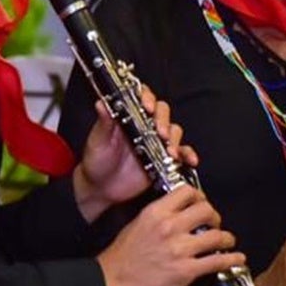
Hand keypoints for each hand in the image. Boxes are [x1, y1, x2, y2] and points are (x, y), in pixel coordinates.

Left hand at [75, 83, 196, 221]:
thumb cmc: (97, 161)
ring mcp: (156, 142)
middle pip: (162, 112)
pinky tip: (189, 160)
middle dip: (163, 120)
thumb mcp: (97, 141)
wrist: (102, 189)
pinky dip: (188, 154)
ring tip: (169, 151)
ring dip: (174, 138)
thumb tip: (101, 103)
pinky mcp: (163, 158)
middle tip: (159, 132)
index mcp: (128, 116)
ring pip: (173, 131)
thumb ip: (103, 123)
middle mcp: (145, 126)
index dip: (147, 97)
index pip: (142, 97)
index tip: (147, 106)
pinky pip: (181, 153)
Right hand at [95, 185, 242, 285]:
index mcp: (156, 212)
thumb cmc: (119, 259)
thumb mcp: (136, 225)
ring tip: (228, 241)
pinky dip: (232, 260)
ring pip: (217, 235)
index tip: (202, 204)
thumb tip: (177, 214)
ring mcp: (180, 249)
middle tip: (214, 224)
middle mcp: (170, 226)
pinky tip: (237, 259)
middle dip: (215, 217)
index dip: (200, 197)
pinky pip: (217, 261)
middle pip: (206, 210)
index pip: (187, 192)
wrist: (110, 284)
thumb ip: (159, 216)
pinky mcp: (186, 271)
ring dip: (227, 238)